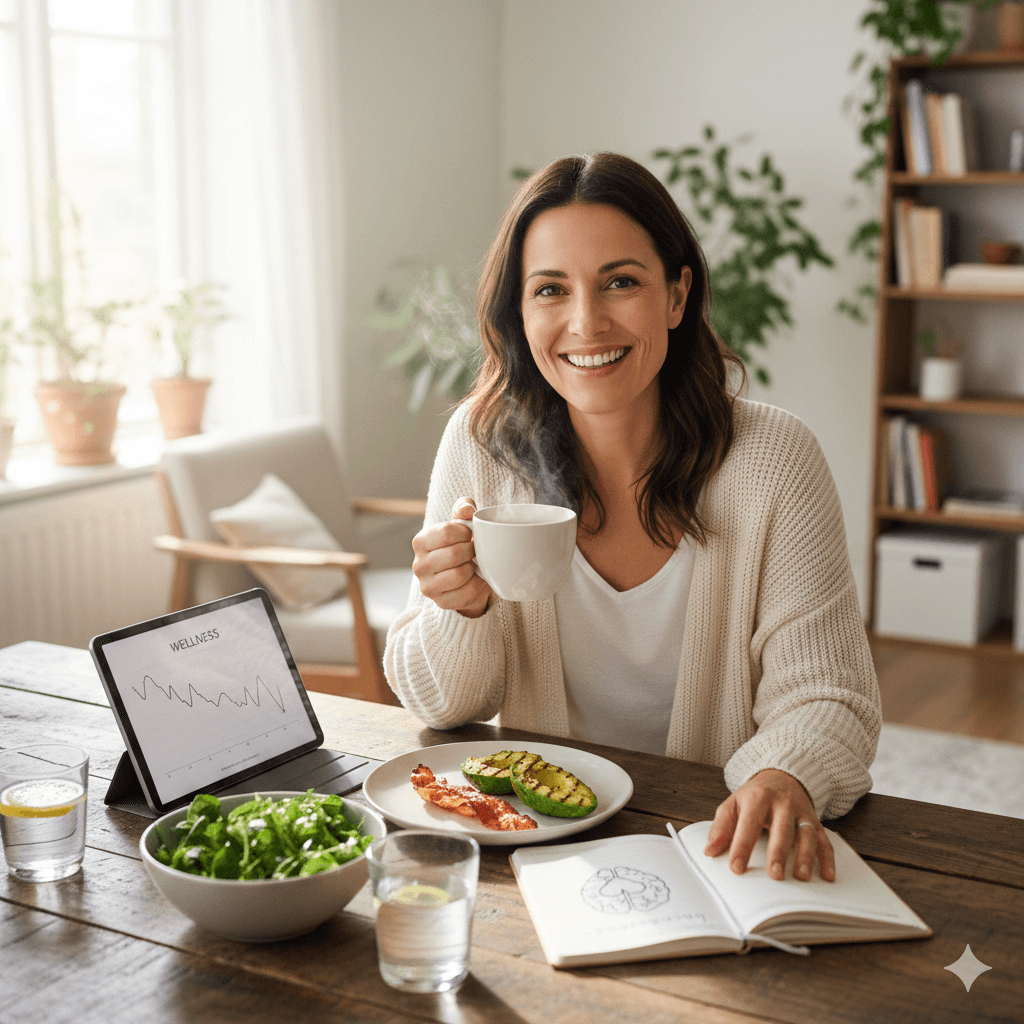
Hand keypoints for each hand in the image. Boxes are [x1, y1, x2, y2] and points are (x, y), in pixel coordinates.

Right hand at [411, 497, 491, 617]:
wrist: (467, 577)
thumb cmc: (462, 545)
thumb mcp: (463, 524)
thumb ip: (464, 509)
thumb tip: (467, 508)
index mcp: (420, 542)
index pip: (446, 531)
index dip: (465, 532)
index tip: (470, 535)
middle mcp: (418, 565)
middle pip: (454, 553)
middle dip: (471, 551)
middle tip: (474, 551)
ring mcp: (428, 586)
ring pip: (459, 574)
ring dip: (472, 568)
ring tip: (472, 565)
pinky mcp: (441, 602)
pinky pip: (466, 592)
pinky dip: (476, 585)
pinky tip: (474, 579)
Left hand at [703, 768, 834, 881]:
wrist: (781, 775)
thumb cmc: (754, 796)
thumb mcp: (733, 803)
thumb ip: (721, 826)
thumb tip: (709, 851)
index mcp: (757, 798)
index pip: (748, 824)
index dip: (741, 846)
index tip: (736, 868)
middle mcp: (781, 803)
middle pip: (781, 828)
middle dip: (779, 852)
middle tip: (775, 876)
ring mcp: (801, 811)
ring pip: (806, 833)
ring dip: (805, 856)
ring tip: (801, 877)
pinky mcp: (815, 820)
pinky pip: (824, 839)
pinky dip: (827, 858)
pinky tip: (827, 876)